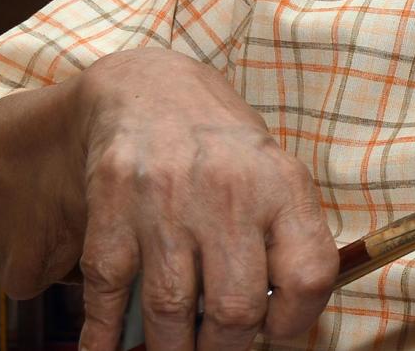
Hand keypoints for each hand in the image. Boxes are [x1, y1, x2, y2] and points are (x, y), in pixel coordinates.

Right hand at [74, 48, 336, 349]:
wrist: (151, 90)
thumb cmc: (225, 149)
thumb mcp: (276, 176)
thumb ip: (288, 239)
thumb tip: (283, 322)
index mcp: (282, 186)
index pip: (308, 275)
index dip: (297, 321)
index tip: (278, 334)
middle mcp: (229, 194)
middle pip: (235, 308)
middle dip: (227, 349)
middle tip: (220, 349)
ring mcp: (167, 202)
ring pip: (171, 310)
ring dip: (173, 349)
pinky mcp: (113, 209)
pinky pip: (109, 292)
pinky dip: (106, 335)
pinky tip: (108, 349)